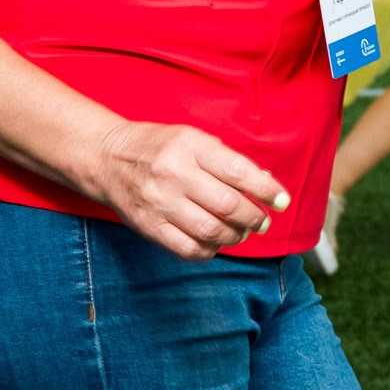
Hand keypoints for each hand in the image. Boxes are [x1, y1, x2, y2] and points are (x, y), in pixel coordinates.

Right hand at [88, 120, 290, 260]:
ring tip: (240, 231)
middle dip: (255, 218)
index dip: (267, 190)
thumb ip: (227, 161)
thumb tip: (264, 185)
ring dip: (235, 236)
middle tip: (262, 221)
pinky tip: (215, 242)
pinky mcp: (149, 227)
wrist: (108, 159)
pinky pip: (189, 249)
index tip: (282, 201)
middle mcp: (174, 174)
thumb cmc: (158, 147)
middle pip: (228, 205)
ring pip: (211, 231)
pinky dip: (210, 250)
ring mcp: (160, 203)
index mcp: (189, 146)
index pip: (239, 172)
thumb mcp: (193, 139)